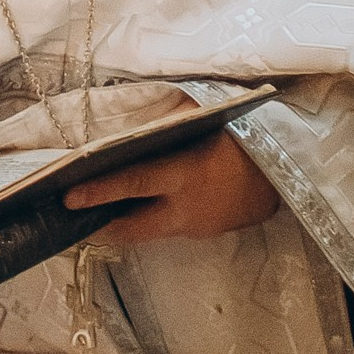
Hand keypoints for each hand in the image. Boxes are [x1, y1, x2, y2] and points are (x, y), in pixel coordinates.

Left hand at [69, 131, 280, 242]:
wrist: (286, 175)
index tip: (67, 196)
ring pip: (146, 233)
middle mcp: (185, 209)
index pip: (132, 184)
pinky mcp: (202, 234)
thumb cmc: (242, 139)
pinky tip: (132, 208)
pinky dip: (146, 220)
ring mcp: (194, 227)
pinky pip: (165, 228)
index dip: (98, 191)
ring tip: (93, 211)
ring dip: (122, 224)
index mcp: (185, 175)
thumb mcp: (207, 120)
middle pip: (131, 227)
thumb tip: (132, 125)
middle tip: (69, 216)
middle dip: (99, 224)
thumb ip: (169, 122)